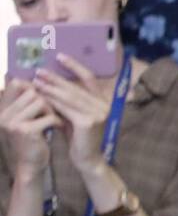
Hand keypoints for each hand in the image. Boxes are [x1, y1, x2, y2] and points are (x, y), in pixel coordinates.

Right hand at [0, 79, 58, 175]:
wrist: (30, 165)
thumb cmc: (32, 141)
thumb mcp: (25, 120)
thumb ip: (27, 103)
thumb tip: (38, 80)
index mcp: (2, 110)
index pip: (14, 84)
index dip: (32, 85)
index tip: (44, 93)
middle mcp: (4, 114)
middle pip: (32, 92)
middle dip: (46, 100)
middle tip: (53, 111)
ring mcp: (13, 122)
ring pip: (41, 102)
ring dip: (52, 110)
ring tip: (55, 119)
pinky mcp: (26, 131)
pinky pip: (49, 116)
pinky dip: (57, 121)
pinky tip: (59, 127)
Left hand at [32, 54, 113, 173]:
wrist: (87, 159)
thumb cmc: (79, 137)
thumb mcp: (75, 115)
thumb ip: (68, 102)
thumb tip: (50, 84)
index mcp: (103, 100)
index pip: (89, 78)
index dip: (75, 66)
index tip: (59, 56)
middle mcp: (104, 104)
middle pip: (76, 87)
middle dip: (56, 78)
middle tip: (39, 71)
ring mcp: (98, 113)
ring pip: (70, 97)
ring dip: (51, 88)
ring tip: (37, 82)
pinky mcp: (89, 122)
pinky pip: (67, 109)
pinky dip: (53, 102)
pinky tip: (42, 98)